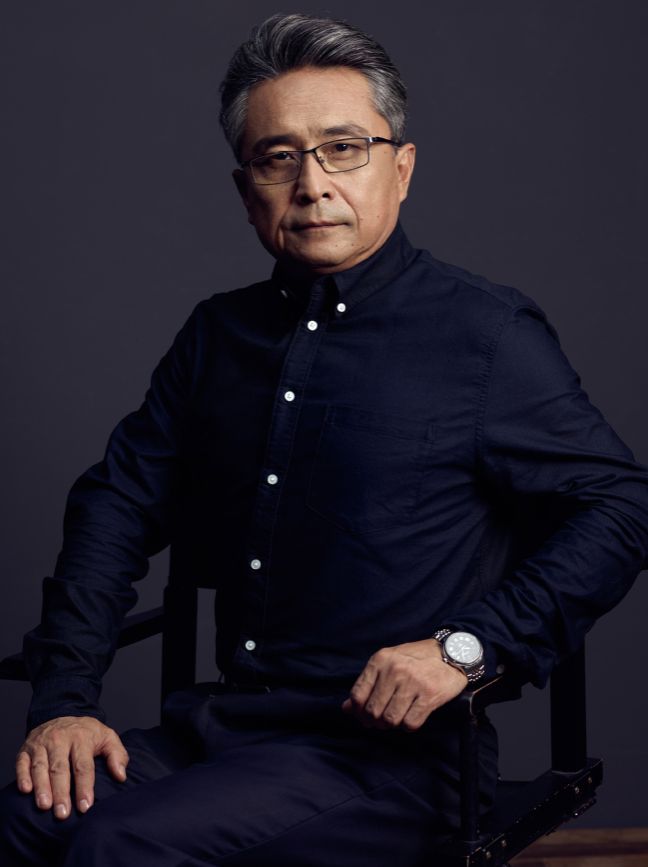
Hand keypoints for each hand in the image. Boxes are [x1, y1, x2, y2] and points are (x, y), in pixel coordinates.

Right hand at [15, 716, 128, 819]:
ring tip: (45, 806)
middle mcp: (60, 740)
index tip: (85, 806)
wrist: (62, 714)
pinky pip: (22, 763)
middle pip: (60, 768)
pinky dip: (22, 776)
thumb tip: (121, 776)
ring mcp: (41, 744)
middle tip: (63, 813)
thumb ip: (117, 755)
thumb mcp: (107, 737)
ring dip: (42, 787)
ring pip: (40, 766)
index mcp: (81, 738)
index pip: (83, 765)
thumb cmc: (86, 733)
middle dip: (61, 792)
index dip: (84, 787)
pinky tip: (25, 790)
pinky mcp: (26, 749)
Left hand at [341, 638, 467, 730]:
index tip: (365, 716)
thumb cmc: (416, 659)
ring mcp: (412, 682)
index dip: (358, 712)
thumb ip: (367, 684)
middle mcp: (394, 670)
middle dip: (376, 721)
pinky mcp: (429, 695)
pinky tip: (412, 715)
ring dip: (393, 724)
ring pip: (390, 720)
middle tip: (383, 720)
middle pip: (373, 711)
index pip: (357, 696)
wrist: (452, 653)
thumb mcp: (388, 663)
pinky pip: (410, 724)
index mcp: (380, 660)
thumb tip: (346, 709)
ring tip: (398, 717)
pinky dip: (409, 725)